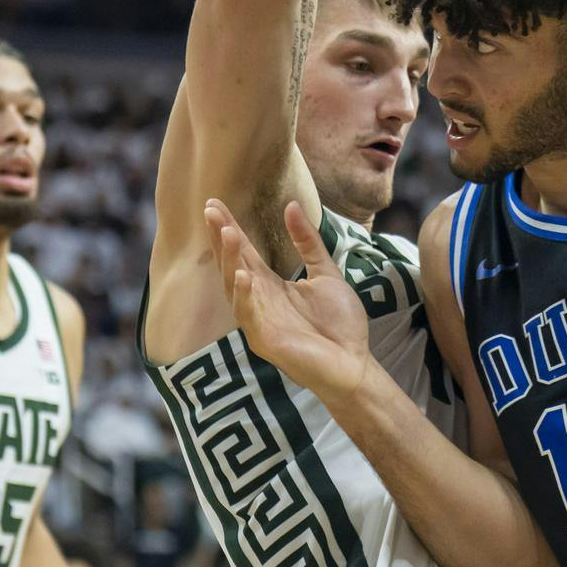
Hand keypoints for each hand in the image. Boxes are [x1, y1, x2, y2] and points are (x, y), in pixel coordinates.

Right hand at [207, 198, 371, 402]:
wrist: (354, 363)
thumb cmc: (340, 324)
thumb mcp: (326, 274)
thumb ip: (308, 242)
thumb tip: (292, 205)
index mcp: (271, 285)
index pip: (245, 252)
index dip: (230, 228)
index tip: (215, 203)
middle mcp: (259, 300)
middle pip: (233, 264)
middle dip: (222, 239)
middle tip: (212, 211)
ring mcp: (258, 320)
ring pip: (235, 287)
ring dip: (231, 260)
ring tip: (229, 234)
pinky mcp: (264, 340)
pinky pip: (248, 315)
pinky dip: (244, 296)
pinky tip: (243, 276)